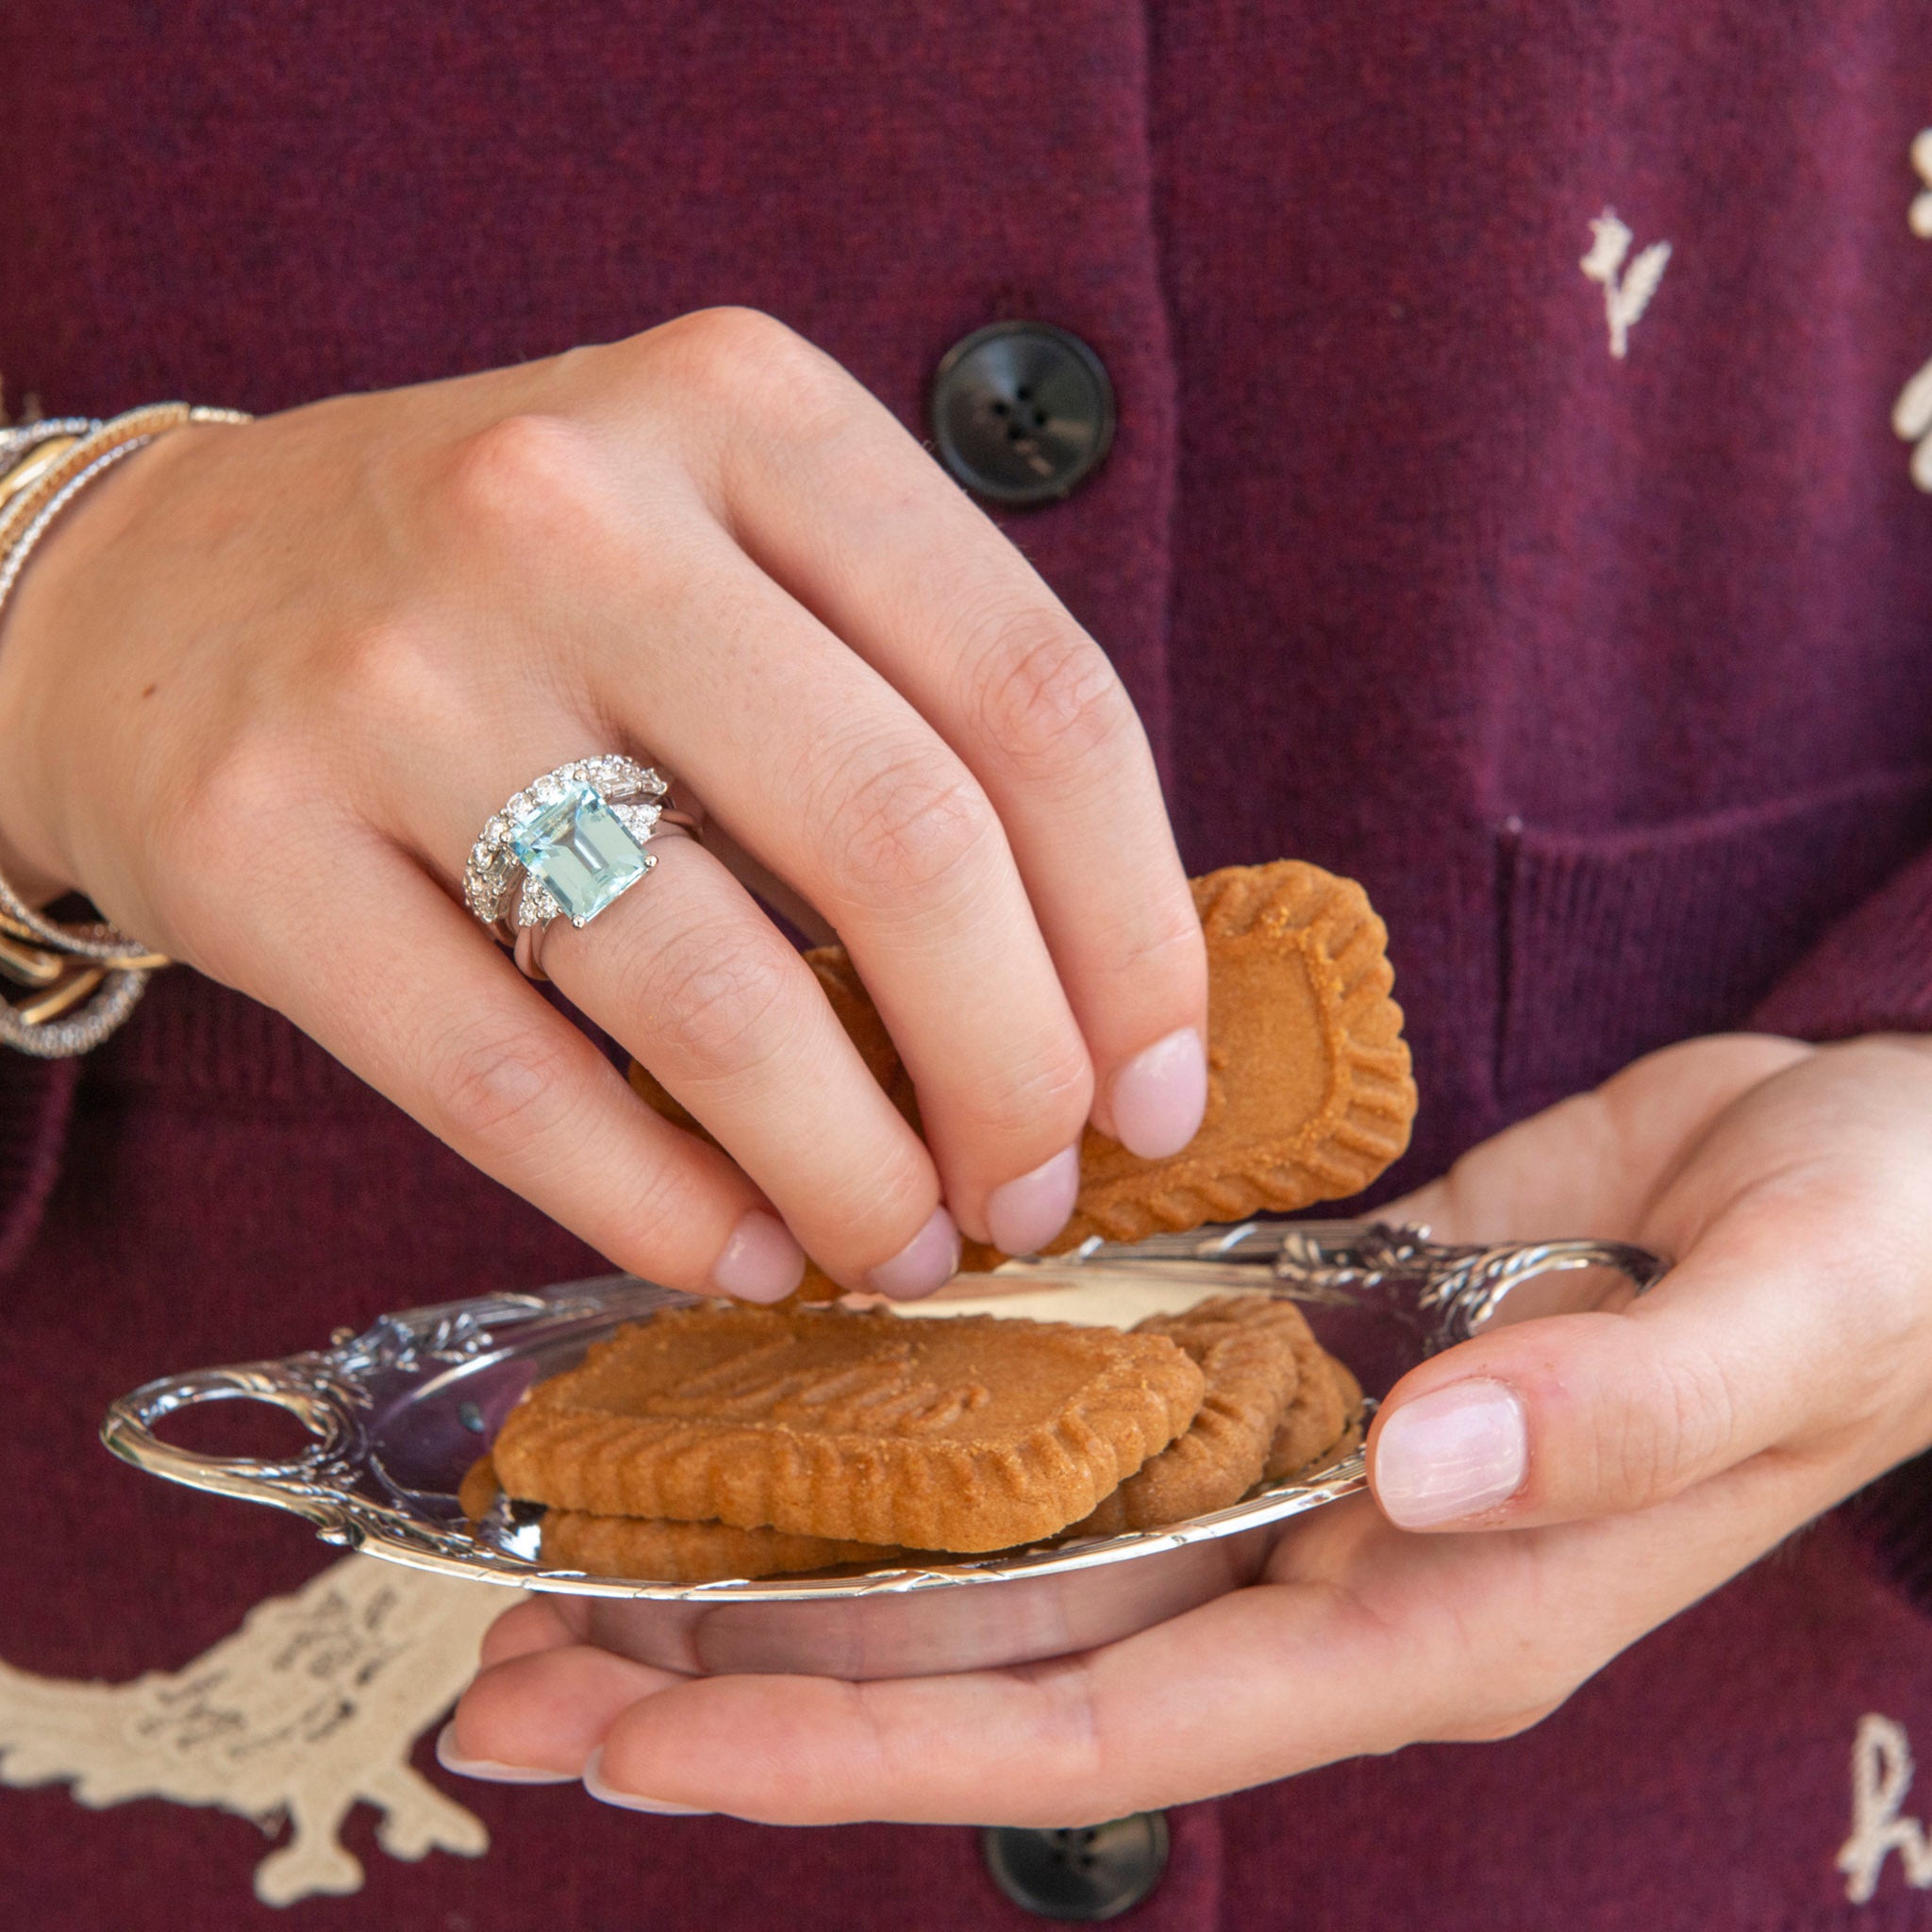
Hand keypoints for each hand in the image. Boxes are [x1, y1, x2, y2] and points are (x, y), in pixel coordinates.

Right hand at [0, 313, 1206, 1298]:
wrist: (153, 592)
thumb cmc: (512, 598)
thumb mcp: (725, 548)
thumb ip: (906, 705)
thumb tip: (1092, 993)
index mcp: (745, 414)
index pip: (1035, 694)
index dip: (1134, 928)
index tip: (1161, 1083)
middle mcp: (574, 515)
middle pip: (902, 848)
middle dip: (1016, 1074)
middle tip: (1037, 1191)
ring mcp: (402, 674)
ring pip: (714, 994)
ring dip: (853, 1172)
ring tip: (903, 1243)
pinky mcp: (258, 840)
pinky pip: (515, 1085)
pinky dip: (663, 1207)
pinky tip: (739, 1252)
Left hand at [446, 1032, 1931, 1820]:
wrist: (1896, 1181)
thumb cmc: (1882, 1266)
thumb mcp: (1784, 1323)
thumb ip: (1618, 1415)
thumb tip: (1422, 1465)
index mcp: (1424, 1612)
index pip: (1095, 1722)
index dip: (864, 1744)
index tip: (651, 1744)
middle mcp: (1320, 1566)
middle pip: (991, 1661)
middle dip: (757, 1678)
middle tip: (522, 1670)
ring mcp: (1286, 1464)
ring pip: (996, 1549)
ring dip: (795, 1560)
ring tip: (585, 1564)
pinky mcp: (1276, 1353)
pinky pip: (1064, 1414)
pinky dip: (920, 1428)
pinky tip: (793, 1410)